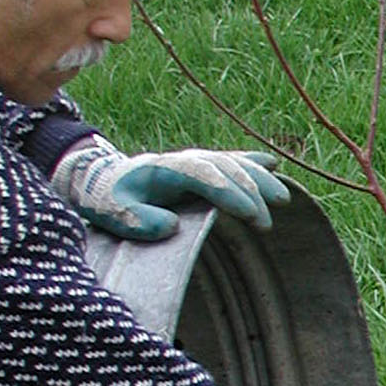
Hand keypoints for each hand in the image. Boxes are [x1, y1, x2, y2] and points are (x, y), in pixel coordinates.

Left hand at [51, 138, 289, 241]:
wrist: (102, 179)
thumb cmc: (109, 200)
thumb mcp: (113, 212)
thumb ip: (138, 220)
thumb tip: (169, 226)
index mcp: (164, 169)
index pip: (205, 176)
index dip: (229, 193)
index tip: (249, 214)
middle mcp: (184, 160)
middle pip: (226, 168)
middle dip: (251, 192)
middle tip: (267, 221)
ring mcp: (193, 160)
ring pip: (233, 162)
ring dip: (260, 178)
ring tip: (283, 198)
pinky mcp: (200, 165)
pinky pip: (230, 159)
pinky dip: (252, 161)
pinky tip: (273, 164)